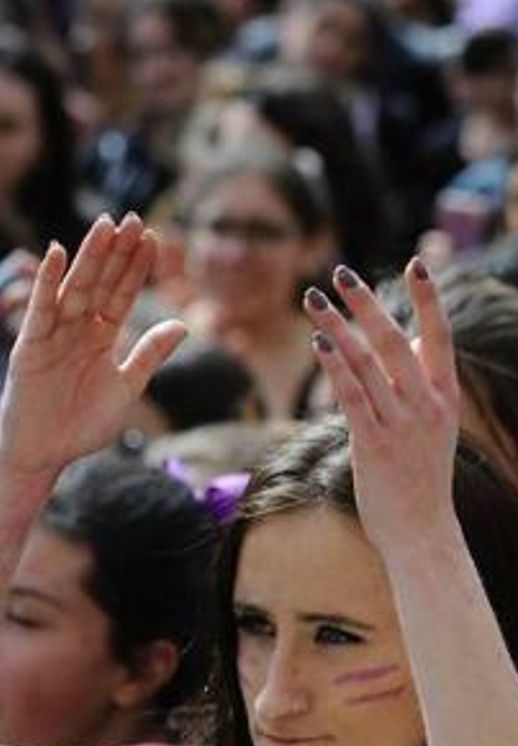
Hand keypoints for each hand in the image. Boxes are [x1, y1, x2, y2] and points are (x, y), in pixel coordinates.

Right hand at [0, 215, 177, 481]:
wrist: (47, 453)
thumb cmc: (83, 424)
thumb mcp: (128, 385)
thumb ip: (151, 353)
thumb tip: (184, 323)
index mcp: (103, 336)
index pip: (123, 293)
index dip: (137, 266)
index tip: (154, 238)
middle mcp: (78, 329)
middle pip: (102, 281)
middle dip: (118, 251)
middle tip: (134, 218)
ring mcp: (54, 334)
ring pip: (76, 287)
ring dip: (89, 256)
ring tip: (105, 224)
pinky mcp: (31, 345)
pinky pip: (40, 308)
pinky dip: (47, 282)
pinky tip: (55, 253)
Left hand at [303, 260, 459, 555]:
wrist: (423, 531)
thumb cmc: (424, 476)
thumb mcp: (435, 426)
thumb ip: (423, 383)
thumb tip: (409, 339)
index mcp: (447, 398)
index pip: (441, 337)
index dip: (430, 300)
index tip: (418, 263)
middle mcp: (428, 407)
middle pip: (397, 342)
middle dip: (368, 304)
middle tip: (341, 274)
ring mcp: (403, 426)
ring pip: (369, 365)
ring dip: (339, 328)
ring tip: (314, 299)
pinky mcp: (375, 445)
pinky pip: (353, 397)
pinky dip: (336, 367)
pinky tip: (319, 344)